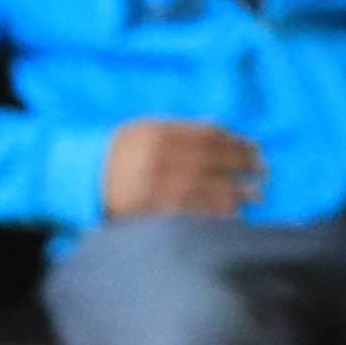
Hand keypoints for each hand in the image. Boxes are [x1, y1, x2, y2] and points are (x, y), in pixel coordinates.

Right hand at [100, 118, 265, 220]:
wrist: (81, 179)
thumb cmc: (122, 153)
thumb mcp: (146, 131)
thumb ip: (182, 130)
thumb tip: (222, 128)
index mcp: (158, 133)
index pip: (209, 137)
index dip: (238, 144)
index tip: (257, 151)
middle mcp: (158, 158)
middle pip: (213, 162)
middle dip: (243, 168)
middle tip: (264, 174)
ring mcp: (155, 187)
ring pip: (206, 190)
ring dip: (236, 194)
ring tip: (255, 197)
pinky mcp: (151, 212)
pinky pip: (192, 214)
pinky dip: (215, 215)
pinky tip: (233, 216)